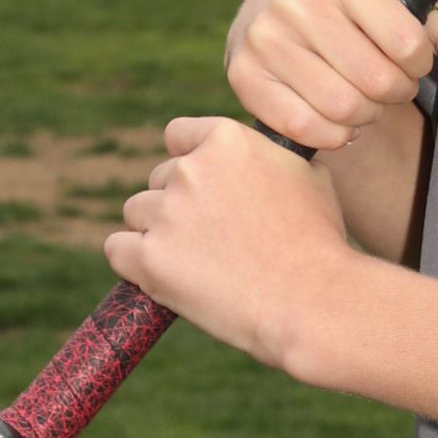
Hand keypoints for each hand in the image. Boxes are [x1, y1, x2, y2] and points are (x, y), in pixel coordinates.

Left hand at [103, 115, 359, 375]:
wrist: (313, 301)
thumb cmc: (319, 242)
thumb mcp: (310, 176)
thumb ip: (271, 158)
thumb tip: (264, 156)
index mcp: (227, 140)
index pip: (178, 135)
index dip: (190, 163)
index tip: (205, 189)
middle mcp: (191, 169)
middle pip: (158, 178)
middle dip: (179, 204)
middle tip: (213, 238)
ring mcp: (167, 213)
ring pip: (137, 213)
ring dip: (158, 232)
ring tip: (199, 262)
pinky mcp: (149, 259)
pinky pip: (118, 250)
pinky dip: (135, 263)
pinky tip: (166, 276)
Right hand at [224, 0, 437, 151]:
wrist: (275, 3)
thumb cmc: (354, 9)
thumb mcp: (405, 6)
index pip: (408, 44)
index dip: (419, 65)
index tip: (409, 60)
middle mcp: (298, 5)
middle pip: (377, 82)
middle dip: (394, 93)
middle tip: (385, 84)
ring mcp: (265, 41)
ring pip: (343, 109)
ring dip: (365, 115)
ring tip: (361, 97)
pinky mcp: (243, 77)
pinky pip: (305, 128)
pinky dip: (332, 134)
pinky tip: (334, 116)